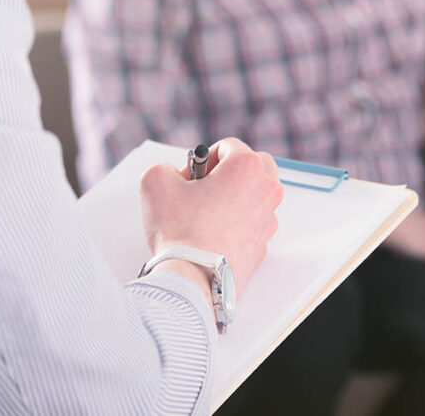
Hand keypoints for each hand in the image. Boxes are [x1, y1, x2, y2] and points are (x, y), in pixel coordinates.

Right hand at [140, 137, 283, 298]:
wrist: (194, 278)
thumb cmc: (180, 231)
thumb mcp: (155, 182)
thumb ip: (164, 167)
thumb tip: (171, 173)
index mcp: (248, 167)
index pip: (228, 146)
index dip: (203, 158)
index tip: (190, 176)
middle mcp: (266, 189)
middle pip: (253, 165)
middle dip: (229, 171)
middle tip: (204, 188)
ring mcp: (269, 218)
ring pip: (256, 194)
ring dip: (235, 196)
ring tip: (206, 212)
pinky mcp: (264, 243)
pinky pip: (253, 222)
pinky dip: (238, 222)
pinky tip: (213, 233)